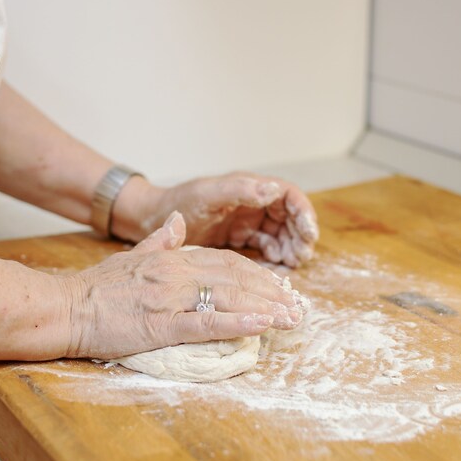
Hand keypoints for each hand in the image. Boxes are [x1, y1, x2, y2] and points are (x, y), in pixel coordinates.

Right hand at [60, 212, 305, 358]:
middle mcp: (178, 272)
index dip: (258, 275)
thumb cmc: (97, 287)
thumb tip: (177, 223)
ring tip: (292, 318)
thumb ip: (159, 240)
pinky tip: (261, 326)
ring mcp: (171, 297)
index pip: (227, 262)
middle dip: (271, 293)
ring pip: (229, 298)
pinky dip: (238, 323)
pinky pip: (207, 323)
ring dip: (266, 308)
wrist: (66, 307)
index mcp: (173, 257)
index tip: (279, 287)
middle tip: (298, 307)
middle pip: (236, 278)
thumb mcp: (131, 254)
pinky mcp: (161, 323)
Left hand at [120, 173, 318, 267]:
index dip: (303, 212)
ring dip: (290, 249)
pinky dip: (274, 260)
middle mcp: (252, 203)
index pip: (288, 194)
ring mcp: (246, 221)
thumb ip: (239, 190)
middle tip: (303, 256)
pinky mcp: (239, 239)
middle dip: (300, 236)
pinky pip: (265, 249)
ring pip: (280, 235)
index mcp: (248, 187)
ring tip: (293, 266)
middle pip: (289, 217)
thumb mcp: (207, 194)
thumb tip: (273, 188)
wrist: (151, 220)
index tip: (309, 233)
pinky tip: (276, 272)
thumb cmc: (177, 202)